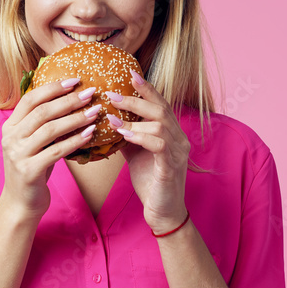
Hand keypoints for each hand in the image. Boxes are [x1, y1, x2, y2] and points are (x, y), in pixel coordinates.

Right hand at [0, 79, 100, 219]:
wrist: (20, 203)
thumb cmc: (32, 169)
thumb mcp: (33, 144)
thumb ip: (42, 125)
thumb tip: (71, 100)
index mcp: (9, 127)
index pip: (29, 99)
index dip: (52, 88)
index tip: (75, 80)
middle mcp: (10, 138)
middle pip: (42, 112)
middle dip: (68, 100)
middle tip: (90, 93)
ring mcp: (18, 155)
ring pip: (50, 130)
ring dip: (75, 119)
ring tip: (94, 112)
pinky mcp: (29, 171)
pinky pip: (56, 151)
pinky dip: (74, 141)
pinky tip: (89, 134)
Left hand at [105, 71, 189, 233]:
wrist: (163, 213)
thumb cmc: (150, 182)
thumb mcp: (135, 154)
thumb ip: (127, 135)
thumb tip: (107, 118)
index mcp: (172, 134)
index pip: (161, 104)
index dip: (147, 89)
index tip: (130, 74)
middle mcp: (179, 139)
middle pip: (161, 109)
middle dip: (137, 98)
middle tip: (112, 92)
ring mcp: (177, 153)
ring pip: (160, 124)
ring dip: (134, 118)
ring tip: (112, 117)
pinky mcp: (171, 167)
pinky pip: (158, 145)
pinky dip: (140, 137)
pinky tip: (124, 135)